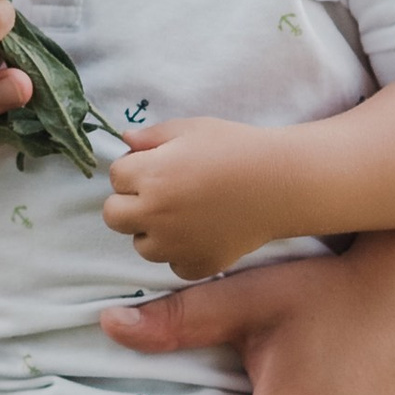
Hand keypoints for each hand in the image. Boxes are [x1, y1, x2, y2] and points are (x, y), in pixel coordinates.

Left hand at [102, 120, 285, 280]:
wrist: (281, 183)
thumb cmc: (236, 148)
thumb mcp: (191, 129)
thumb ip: (152, 136)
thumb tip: (125, 140)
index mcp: (151, 175)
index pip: (115, 175)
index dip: (133, 168)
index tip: (156, 165)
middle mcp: (156, 214)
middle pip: (114, 215)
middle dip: (130, 202)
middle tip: (160, 193)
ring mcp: (175, 245)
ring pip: (141, 244)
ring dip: (152, 231)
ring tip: (184, 213)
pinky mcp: (197, 265)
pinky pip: (172, 264)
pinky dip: (181, 253)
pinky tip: (201, 233)